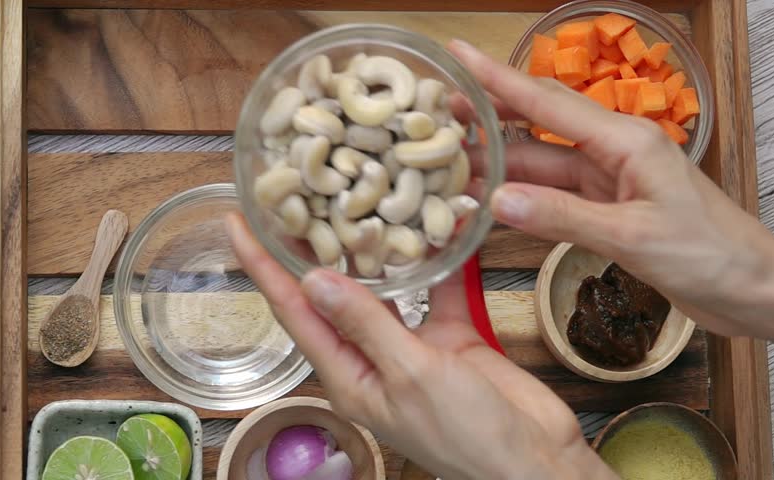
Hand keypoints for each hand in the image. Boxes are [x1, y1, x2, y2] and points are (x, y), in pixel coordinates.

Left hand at [225, 214, 616, 479]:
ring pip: (383, 286)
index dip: (263, 267)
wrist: (534, 458)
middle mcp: (370, 356)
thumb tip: (314, 279)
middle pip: (330, 294)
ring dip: (372, 247)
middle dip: (310, 247)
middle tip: (294, 196)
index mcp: (347, 374)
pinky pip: (438, 288)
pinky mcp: (449, 334)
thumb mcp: (410, 375)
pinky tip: (441, 223)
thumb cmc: (466, 433)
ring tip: (356, 198)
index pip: (293, 312)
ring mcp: (411, 344)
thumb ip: (367, 324)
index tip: (239, 224)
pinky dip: (439, 260)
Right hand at [448, 40, 773, 346]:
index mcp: (625, 141)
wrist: (750, 290)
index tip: (458, 57)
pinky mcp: (608, 209)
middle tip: (438, 110)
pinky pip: (554, 195)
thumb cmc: (709, 255)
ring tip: (449, 158)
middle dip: (488, 115)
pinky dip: (523, 197)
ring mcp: (610, 181)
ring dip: (499, 162)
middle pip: (538, 125)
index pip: (547, 103)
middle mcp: (613, 151)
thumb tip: (496, 200)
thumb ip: (563, 217)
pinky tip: (491, 198)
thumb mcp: (632, 236)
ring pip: (542, 163)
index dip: (498, 79)